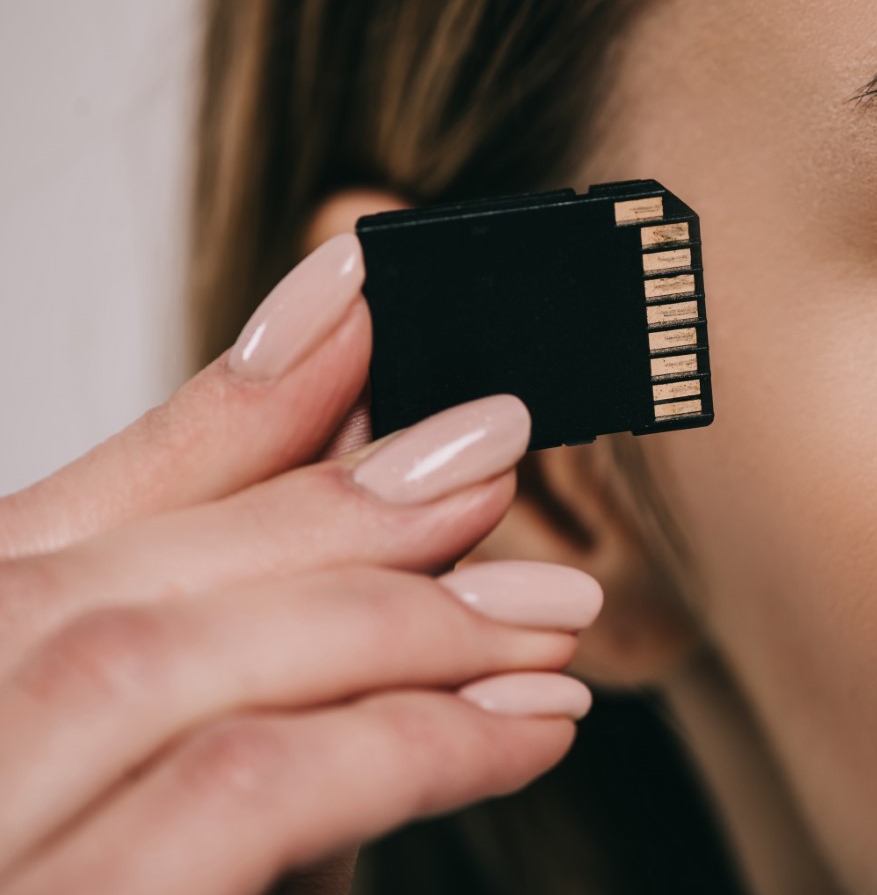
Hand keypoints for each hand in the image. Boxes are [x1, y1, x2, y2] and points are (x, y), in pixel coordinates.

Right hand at [0, 233, 601, 894]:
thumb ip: (219, 650)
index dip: (239, 389)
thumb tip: (377, 502)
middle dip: (340, 508)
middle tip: (495, 459)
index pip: (87, 505)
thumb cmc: (88, 883)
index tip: (370, 288)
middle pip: (136, 578)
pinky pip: (234, 799)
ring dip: (388, 618)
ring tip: (543, 618)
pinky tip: (516, 728)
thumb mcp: (138, 767)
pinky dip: (390, 742)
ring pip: (173, 661)